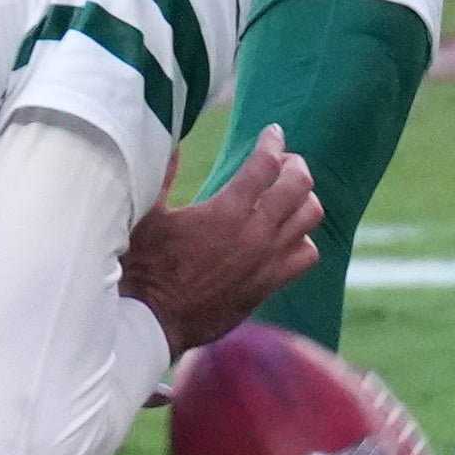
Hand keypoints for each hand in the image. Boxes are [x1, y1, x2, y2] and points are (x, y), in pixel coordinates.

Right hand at [118, 127, 321, 356]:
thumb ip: (164, 175)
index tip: (272, 132)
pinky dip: (303, 238)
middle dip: (294, 165)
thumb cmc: (145, 267)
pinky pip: (307, 255)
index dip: (272, 141)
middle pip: (298, 185)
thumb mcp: (148, 214)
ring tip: (289, 192)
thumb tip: (172, 142)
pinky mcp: (268, 285)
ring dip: (303, 198)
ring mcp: (266, 261)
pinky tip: (287, 234)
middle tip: (284, 160)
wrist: (153, 322)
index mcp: (226, 211)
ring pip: (309, 217)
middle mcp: (254, 234)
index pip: (265, 164)